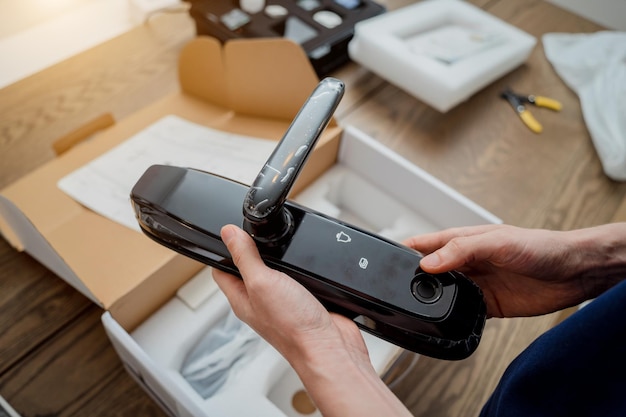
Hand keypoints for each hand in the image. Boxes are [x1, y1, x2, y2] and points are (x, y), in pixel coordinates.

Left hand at [212, 225, 366, 364]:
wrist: (329, 346)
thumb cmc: (293, 327)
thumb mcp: (262, 282)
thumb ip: (245, 257)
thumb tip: (228, 233)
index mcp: (242, 298)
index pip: (222, 269)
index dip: (224, 249)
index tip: (232, 231)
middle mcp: (261, 301)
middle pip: (250, 268)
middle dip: (254, 249)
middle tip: (258, 233)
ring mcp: (284, 302)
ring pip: (276, 272)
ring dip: (280, 258)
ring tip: (281, 243)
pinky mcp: (306, 301)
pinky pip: (299, 279)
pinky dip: (303, 268)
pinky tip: (305, 261)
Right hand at [404, 223, 625, 317]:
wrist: (573, 272)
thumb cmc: (540, 246)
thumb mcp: (497, 242)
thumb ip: (461, 250)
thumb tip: (428, 263)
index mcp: (464, 241)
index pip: (425, 245)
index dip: (405, 251)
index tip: (386, 260)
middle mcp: (466, 262)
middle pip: (430, 270)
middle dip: (413, 278)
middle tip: (398, 289)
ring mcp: (476, 284)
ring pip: (443, 292)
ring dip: (431, 298)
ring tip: (416, 306)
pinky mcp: (487, 305)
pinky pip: (462, 311)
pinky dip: (452, 315)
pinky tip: (445, 319)